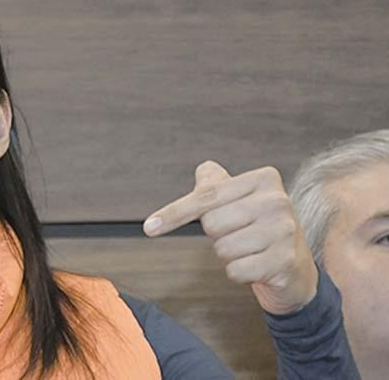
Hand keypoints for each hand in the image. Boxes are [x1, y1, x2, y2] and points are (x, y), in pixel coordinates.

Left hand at [143, 161, 318, 314]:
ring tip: (250, 249)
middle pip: (211, 223)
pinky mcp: (284, 262)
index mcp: (265, 178)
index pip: (206, 196)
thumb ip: (215, 183)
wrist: (294, 266)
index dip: (175, 213)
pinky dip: (238, 273)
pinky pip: (235, 270)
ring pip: (222, 248)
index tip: (150, 228)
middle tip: (238, 233)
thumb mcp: (238, 198)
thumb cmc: (257, 227)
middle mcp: (278, 201)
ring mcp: (285, 232)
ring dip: (228, 254)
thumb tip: (203, 171)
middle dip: (217, 234)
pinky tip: (257, 265)